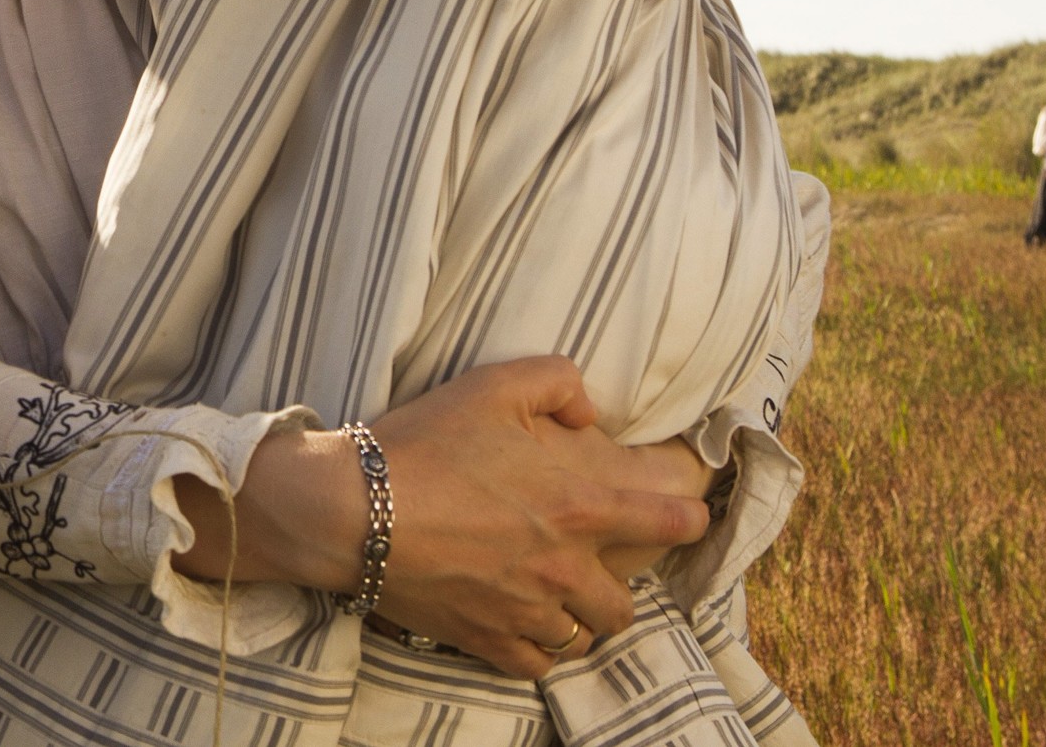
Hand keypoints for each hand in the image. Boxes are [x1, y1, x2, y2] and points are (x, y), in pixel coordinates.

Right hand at [366, 362, 703, 675]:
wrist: (356, 509)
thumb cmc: (425, 442)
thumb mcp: (493, 384)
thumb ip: (558, 383)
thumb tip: (590, 413)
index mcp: (580, 503)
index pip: (672, 522)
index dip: (689, 518)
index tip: (687, 515)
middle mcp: (567, 566)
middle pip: (628, 601)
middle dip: (619, 584)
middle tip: (595, 563)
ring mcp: (529, 610)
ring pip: (585, 636)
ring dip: (579, 617)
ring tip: (558, 595)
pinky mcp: (488, 639)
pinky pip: (538, 663)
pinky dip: (538, 648)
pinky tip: (523, 623)